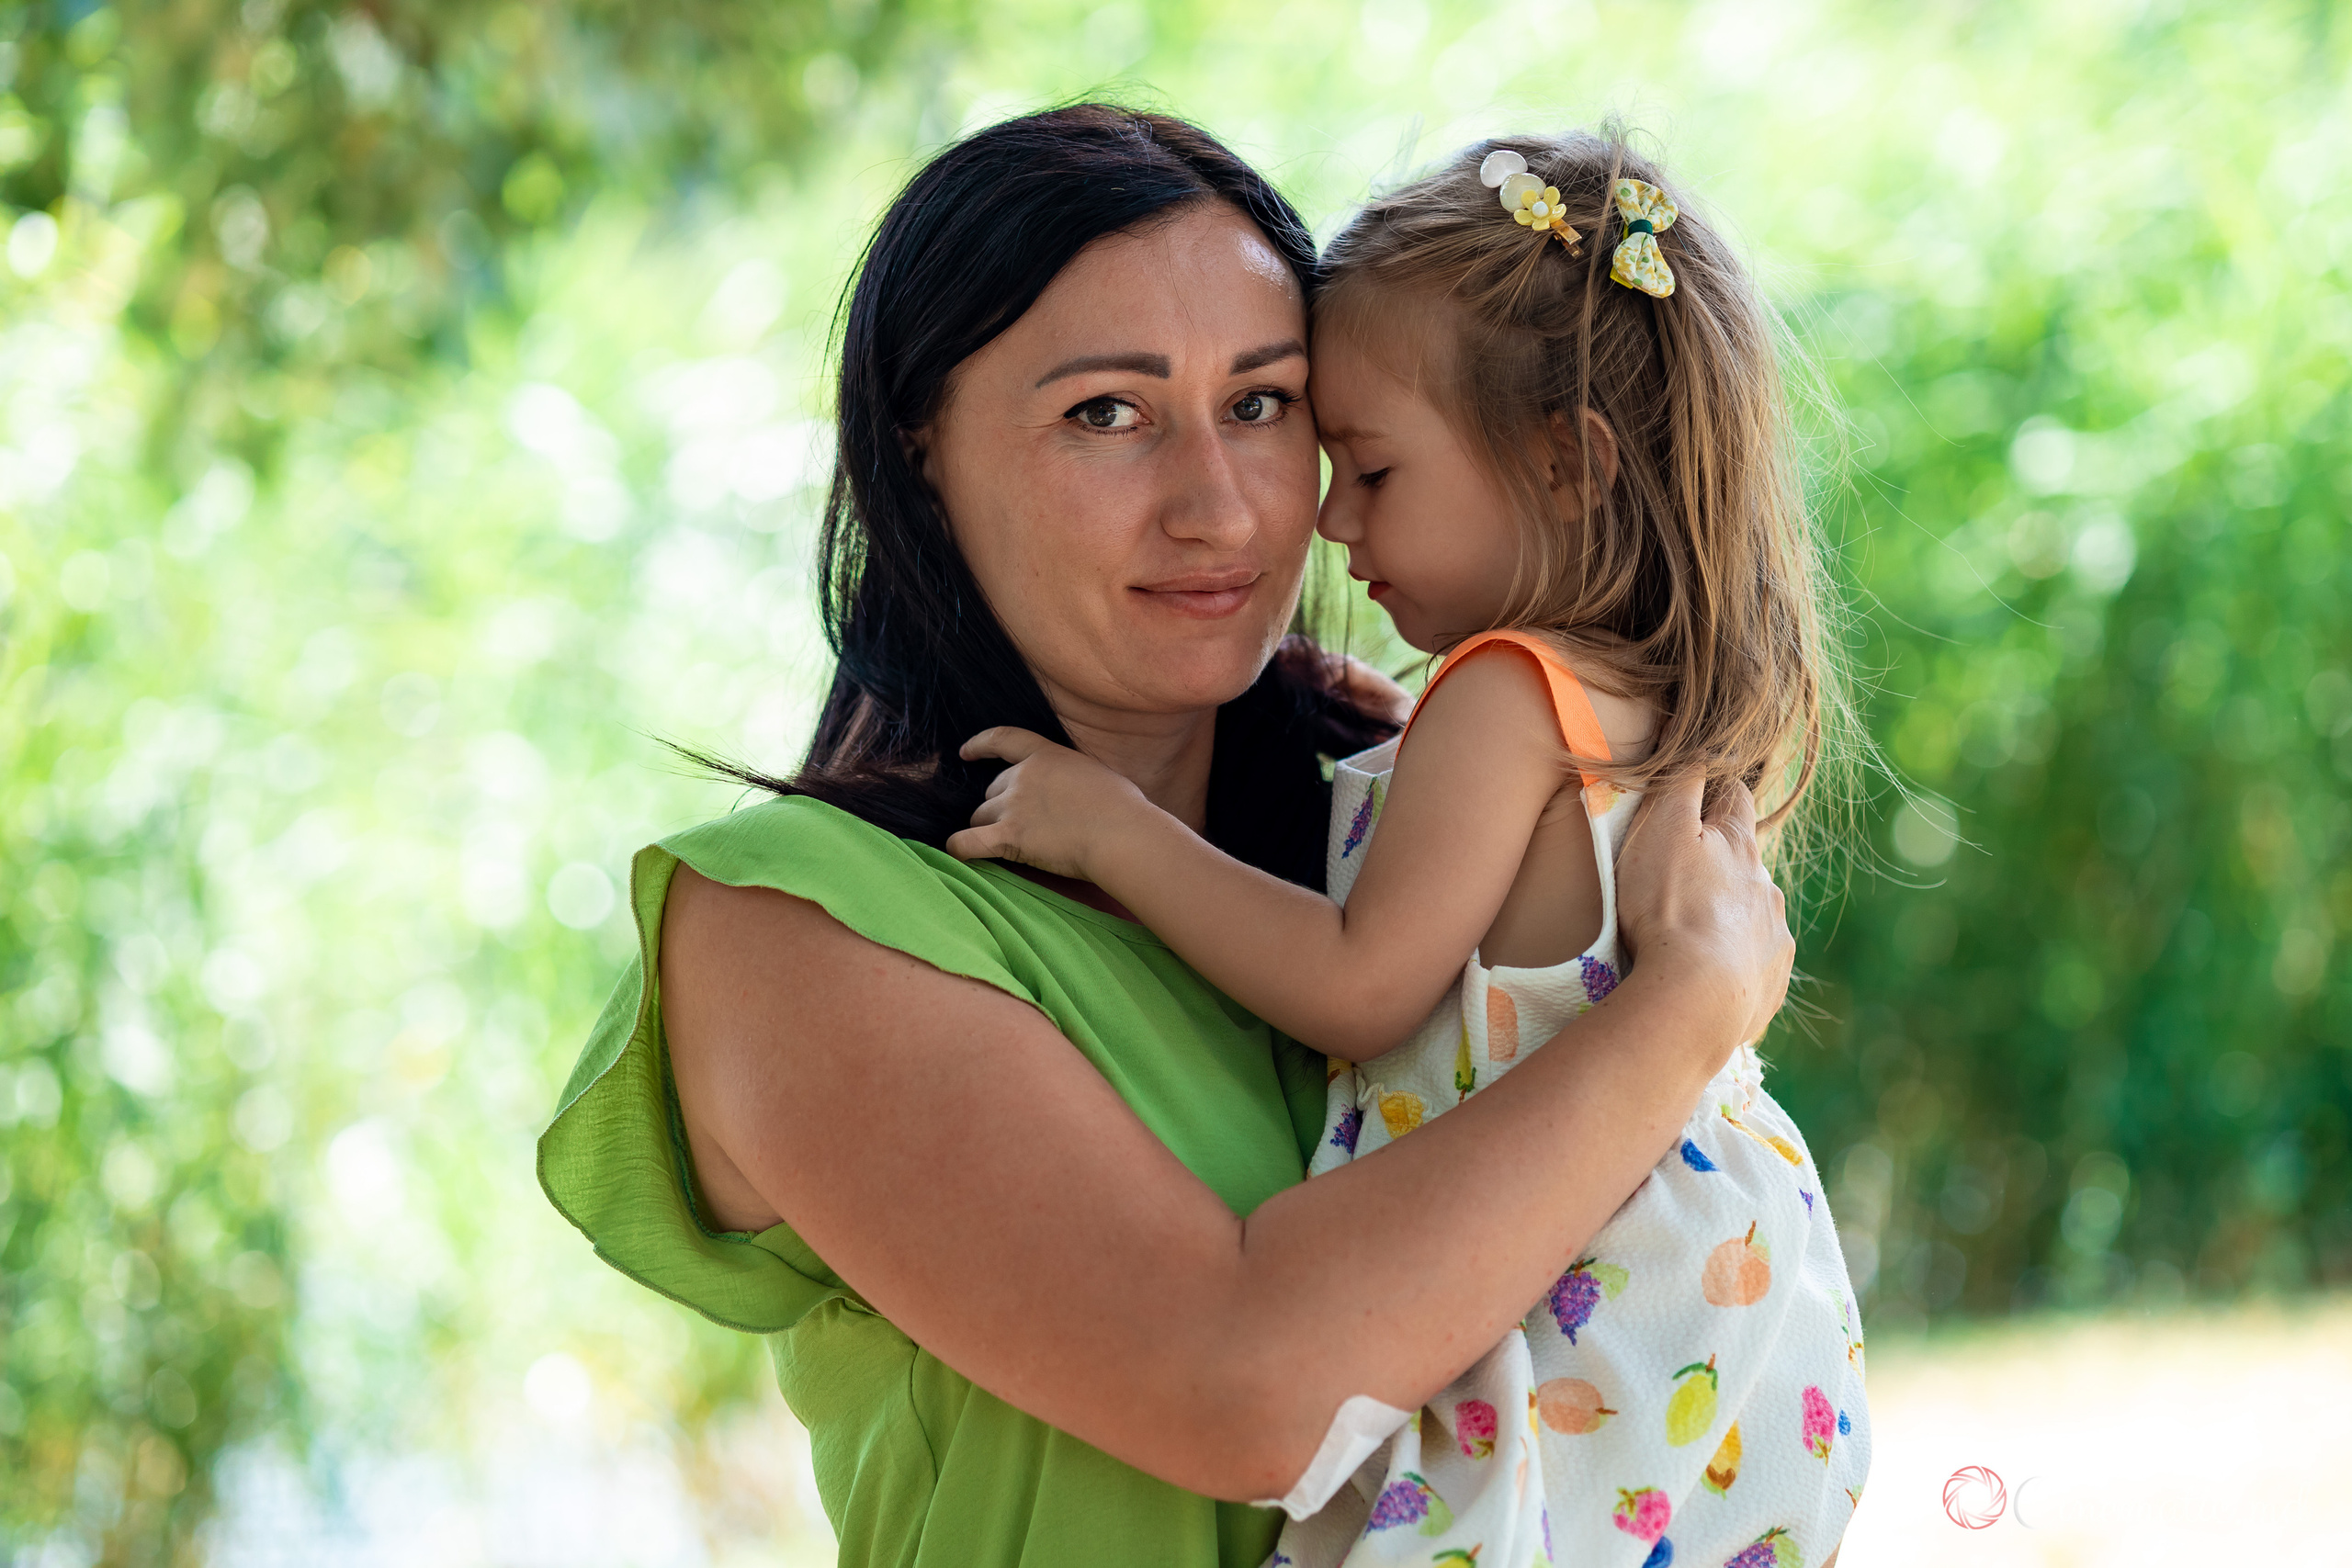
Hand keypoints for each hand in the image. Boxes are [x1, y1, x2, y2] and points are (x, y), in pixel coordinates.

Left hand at [946, 728, 1154, 877]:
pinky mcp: (1010, 837)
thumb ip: (1071, 775)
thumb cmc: (1121, 808)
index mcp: (1046, 755)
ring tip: (1011, 843)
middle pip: (991, 791)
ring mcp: (1014, 806)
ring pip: (980, 816)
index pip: (1003, 739)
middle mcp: (1023, 777)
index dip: (980, 744)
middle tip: (1024, 825)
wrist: (1120, 834)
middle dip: (1000, 806)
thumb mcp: (1094, 773)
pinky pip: (969, 842)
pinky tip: (958, 851)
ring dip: (989, 828)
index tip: (966, 752)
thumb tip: (1072, 790)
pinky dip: (959, 847)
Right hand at [1613, 775, 1792, 1052]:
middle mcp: (1767, 888)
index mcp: (1740, 847)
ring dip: (1726, 919)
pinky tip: (1704, 977)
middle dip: (1720, 866)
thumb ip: (1681, 785)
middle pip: (1746, 863)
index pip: (1736, 799)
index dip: (1716, 792)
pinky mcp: (1772, 981)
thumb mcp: (1661, 830)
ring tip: (1687, 939)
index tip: (1696, 798)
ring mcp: (1774, 937)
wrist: (1697, 999)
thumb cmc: (1669, 908)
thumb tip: (1700, 751)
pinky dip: (1732, 964)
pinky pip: (1753, 964)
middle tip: (1678, 884)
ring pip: (1752, 915)